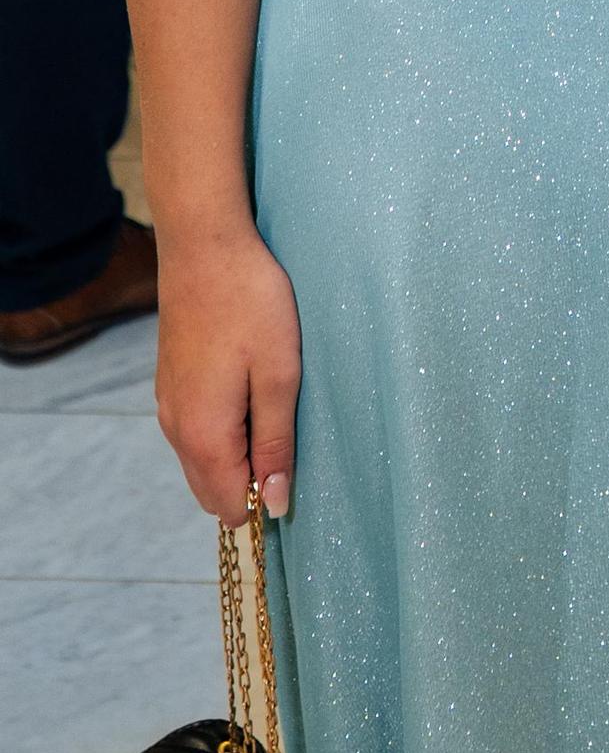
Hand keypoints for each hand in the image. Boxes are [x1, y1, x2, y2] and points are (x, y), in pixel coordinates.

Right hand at [155, 223, 301, 522]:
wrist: (204, 246)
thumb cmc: (251, 304)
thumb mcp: (279, 375)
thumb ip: (276, 444)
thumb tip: (274, 505)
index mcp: (203, 435)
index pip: (229, 506)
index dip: (265, 498)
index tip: (295, 463)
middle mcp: (176, 429)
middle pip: (211, 490)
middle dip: (249, 480)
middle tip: (288, 432)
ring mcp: (168, 405)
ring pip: (202, 460)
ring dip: (237, 453)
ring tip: (272, 403)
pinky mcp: (171, 383)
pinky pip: (195, 431)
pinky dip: (222, 430)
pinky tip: (249, 389)